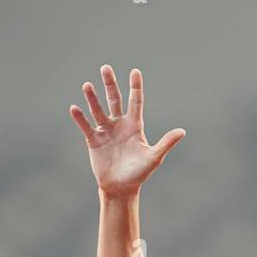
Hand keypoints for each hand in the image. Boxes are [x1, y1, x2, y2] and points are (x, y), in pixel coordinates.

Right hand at [70, 65, 184, 196]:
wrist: (121, 188)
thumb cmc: (139, 174)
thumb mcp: (154, 157)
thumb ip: (166, 143)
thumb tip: (182, 132)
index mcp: (134, 126)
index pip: (136, 102)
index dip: (135, 87)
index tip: (135, 71)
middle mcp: (119, 125)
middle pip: (114, 99)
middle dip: (110, 84)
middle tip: (105, 68)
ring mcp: (106, 131)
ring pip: (98, 110)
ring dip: (92, 98)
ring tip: (87, 85)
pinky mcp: (94, 140)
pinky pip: (86, 126)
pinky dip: (80, 118)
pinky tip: (74, 108)